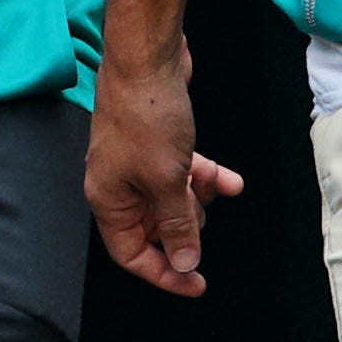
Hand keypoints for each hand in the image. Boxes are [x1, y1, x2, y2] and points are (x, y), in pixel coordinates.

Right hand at [89, 48, 242, 296]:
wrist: (146, 58)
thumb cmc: (147, 116)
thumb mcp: (167, 180)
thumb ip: (176, 224)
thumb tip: (183, 262)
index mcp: (109, 200)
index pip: (131, 254)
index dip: (163, 273)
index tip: (196, 283)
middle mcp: (119, 185)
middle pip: (152, 228)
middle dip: (183, 230)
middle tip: (205, 226)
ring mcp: (137, 163)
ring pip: (171, 199)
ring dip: (197, 200)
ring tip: (216, 190)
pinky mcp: (156, 143)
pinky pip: (182, 172)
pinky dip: (206, 177)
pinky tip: (231, 180)